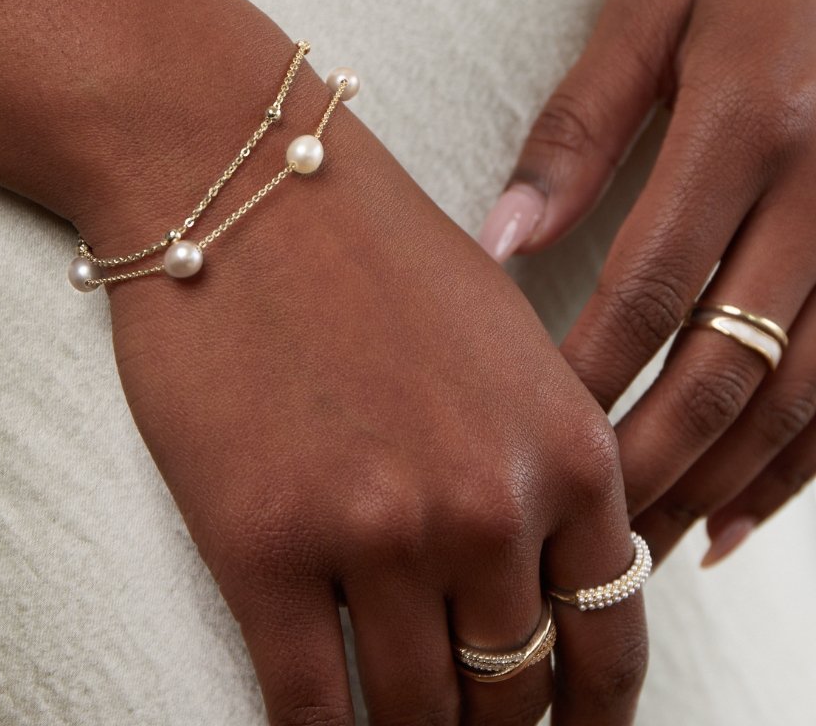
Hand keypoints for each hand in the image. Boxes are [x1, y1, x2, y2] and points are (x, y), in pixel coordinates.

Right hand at [86, 65, 647, 725]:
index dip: (590, 714)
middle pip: (512, 693)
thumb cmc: (367, 247)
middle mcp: (486, 502)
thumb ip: (542, 458)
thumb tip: (546, 575)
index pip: (610, 642)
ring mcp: (373, 530)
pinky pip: (308, 708)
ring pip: (416, 716)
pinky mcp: (259, 545)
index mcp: (566, 448)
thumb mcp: (504, 338)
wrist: (237, 176)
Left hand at [480, 0, 815, 567]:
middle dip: (652, 456)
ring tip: (650, 542)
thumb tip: (501, 237)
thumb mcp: (654, 6)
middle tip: (584, 528)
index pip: (651, 287)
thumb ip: (579, 126)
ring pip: (804, 396)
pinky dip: (804, 465)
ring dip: (724, 481)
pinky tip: (748, 516)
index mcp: (747, 126)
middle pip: (728, 363)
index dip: (588, 373)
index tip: (531, 429)